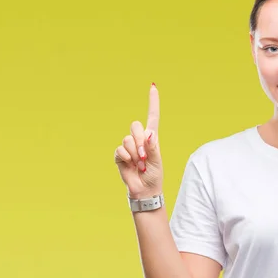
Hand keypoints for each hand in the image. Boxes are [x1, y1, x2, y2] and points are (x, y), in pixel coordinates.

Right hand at [114, 83, 162, 198]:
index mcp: (152, 139)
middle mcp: (139, 140)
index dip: (153, 102)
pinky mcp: (119, 155)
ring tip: (140, 164)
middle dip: (140, 140)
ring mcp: (128, 147)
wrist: (145, 190)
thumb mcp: (157, 161)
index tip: (152, 87)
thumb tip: (149, 134)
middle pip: (135, 125)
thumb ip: (153, 148)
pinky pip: (120, 149)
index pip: (152, 117)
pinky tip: (131, 165)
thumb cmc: (154, 176)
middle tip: (144, 156)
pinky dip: (126, 157)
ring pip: (127, 139)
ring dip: (135, 152)